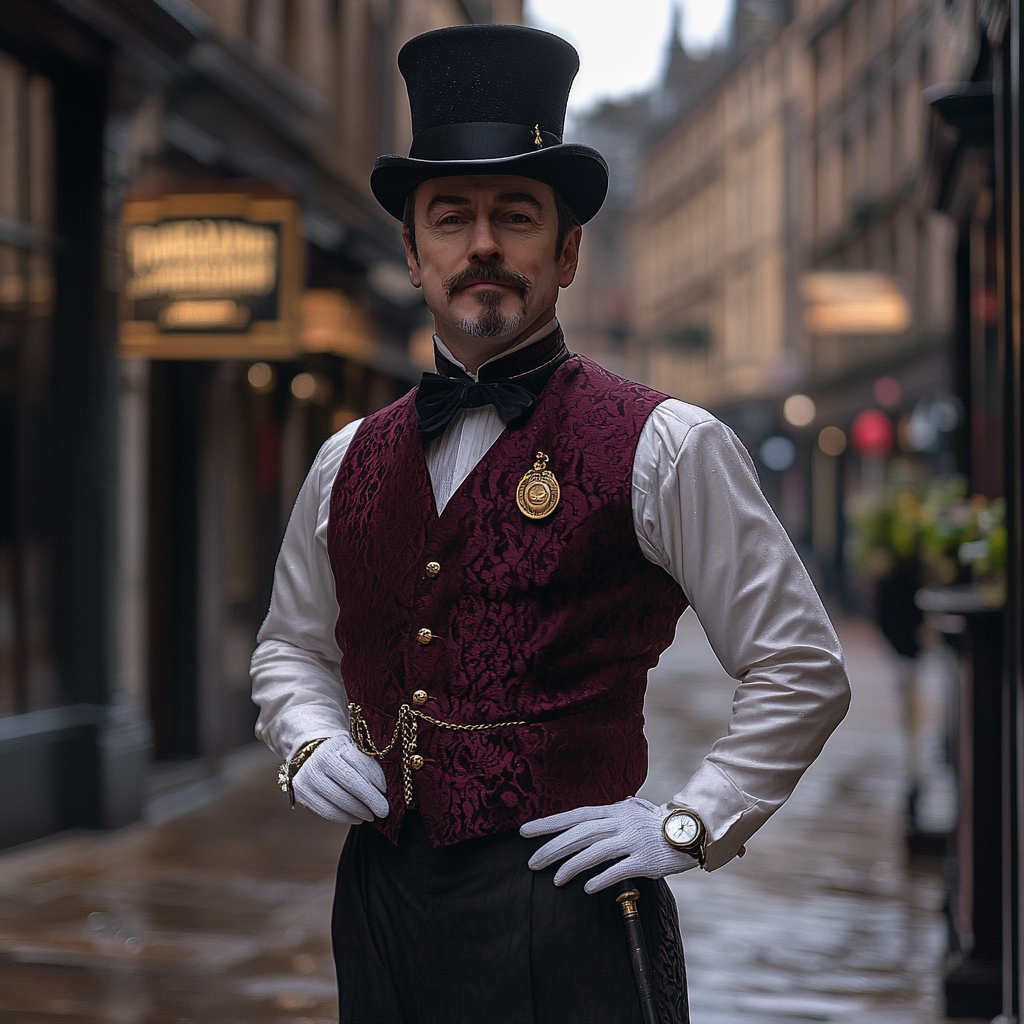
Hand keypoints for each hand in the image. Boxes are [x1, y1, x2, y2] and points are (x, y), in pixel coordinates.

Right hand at [292, 734, 388, 823]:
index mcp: (336, 745)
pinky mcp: (302, 793)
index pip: (359, 763)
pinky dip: (345, 818)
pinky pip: (327, 811)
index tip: (386, 791)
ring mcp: (307, 777)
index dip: (375, 779)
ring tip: (371, 816)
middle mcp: (319, 760)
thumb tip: (385, 789)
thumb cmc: (342, 755)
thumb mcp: (354, 750)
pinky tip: (357, 819)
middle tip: (384, 811)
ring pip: (338, 801)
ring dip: (359, 811)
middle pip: (350, 783)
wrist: (311, 755)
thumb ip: (368, 764)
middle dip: (370, 799)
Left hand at [520, 797, 699, 893]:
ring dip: (571, 866)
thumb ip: (614, 812)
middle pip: (579, 834)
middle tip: (532, 862)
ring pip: (594, 852)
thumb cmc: (658, 824)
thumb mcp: (634, 810)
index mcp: (614, 811)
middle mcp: (620, 823)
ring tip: (554, 879)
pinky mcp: (645, 859)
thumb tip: (599, 812)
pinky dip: (601, 878)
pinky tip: (586, 887)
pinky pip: (618, 870)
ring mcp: (632, 840)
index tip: (525, 831)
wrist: (692, 831)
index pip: (575, 815)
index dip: (549, 823)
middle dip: (552, 847)